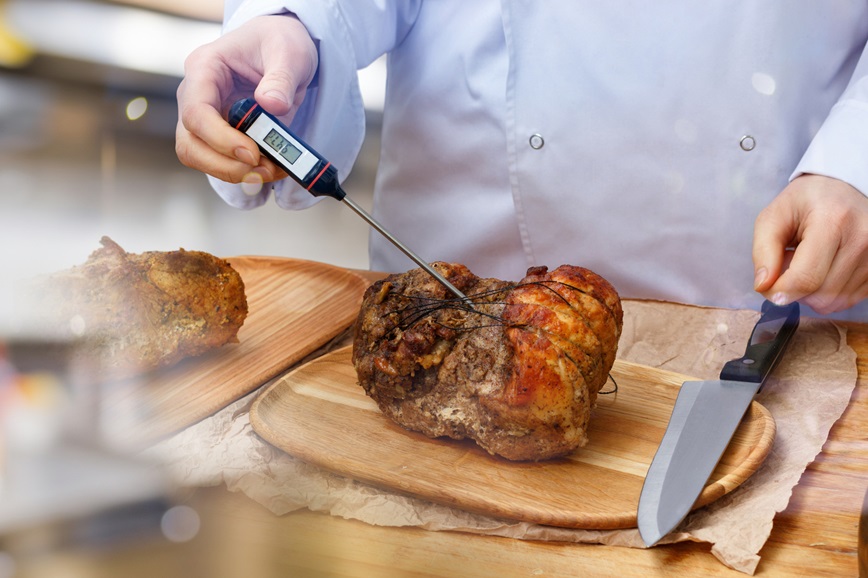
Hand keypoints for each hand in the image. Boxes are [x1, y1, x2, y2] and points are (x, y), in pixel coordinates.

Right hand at [175, 15, 317, 184]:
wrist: (281, 47)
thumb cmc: (278, 42)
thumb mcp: (288, 52)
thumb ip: (281, 78)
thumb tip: (271, 104)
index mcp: (204, 68)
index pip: (196, 112)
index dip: (221, 139)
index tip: (253, 153)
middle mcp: (196, 95)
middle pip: (190, 143)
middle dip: (224, 165)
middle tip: (262, 170)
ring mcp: (206, 117)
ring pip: (200, 157)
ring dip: (235, 173)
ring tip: (272, 171)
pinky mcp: (221, 134)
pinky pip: (223, 160)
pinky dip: (247, 171)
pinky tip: (273, 168)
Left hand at [753, 174, 867, 313]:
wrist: (843, 189)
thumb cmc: (805, 202)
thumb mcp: (773, 217)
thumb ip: (763, 252)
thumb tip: (764, 286)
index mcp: (833, 222)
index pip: (806, 278)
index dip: (780, 292)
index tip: (768, 288)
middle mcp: (862, 239)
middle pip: (820, 295)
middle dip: (795, 290)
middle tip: (790, 265)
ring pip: (834, 302)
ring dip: (811, 293)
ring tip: (808, 264)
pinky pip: (847, 300)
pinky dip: (828, 293)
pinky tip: (824, 270)